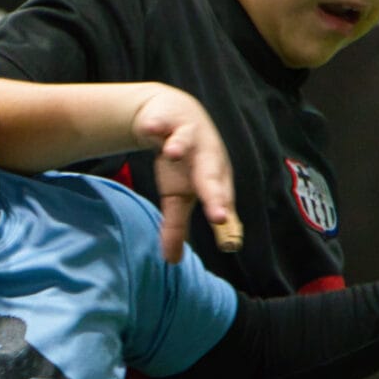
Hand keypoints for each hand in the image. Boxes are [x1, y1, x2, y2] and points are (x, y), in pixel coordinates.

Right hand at [127, 83, 244, 261]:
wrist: (171, 116)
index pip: (221, 200)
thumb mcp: (177, 195)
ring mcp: (187, 136)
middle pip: (211, 175)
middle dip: (214, 194)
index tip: (228, 242)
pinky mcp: (167, 120)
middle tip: (218, 216)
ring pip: (185, 142)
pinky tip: (151, 129)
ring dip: (179, 147)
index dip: (223, 218)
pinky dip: (156, 126)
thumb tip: (171, 261)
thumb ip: (176, 227)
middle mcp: (205, 156)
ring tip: (172, 153)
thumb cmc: (182, 162)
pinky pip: (161, 124)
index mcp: (213, 177)